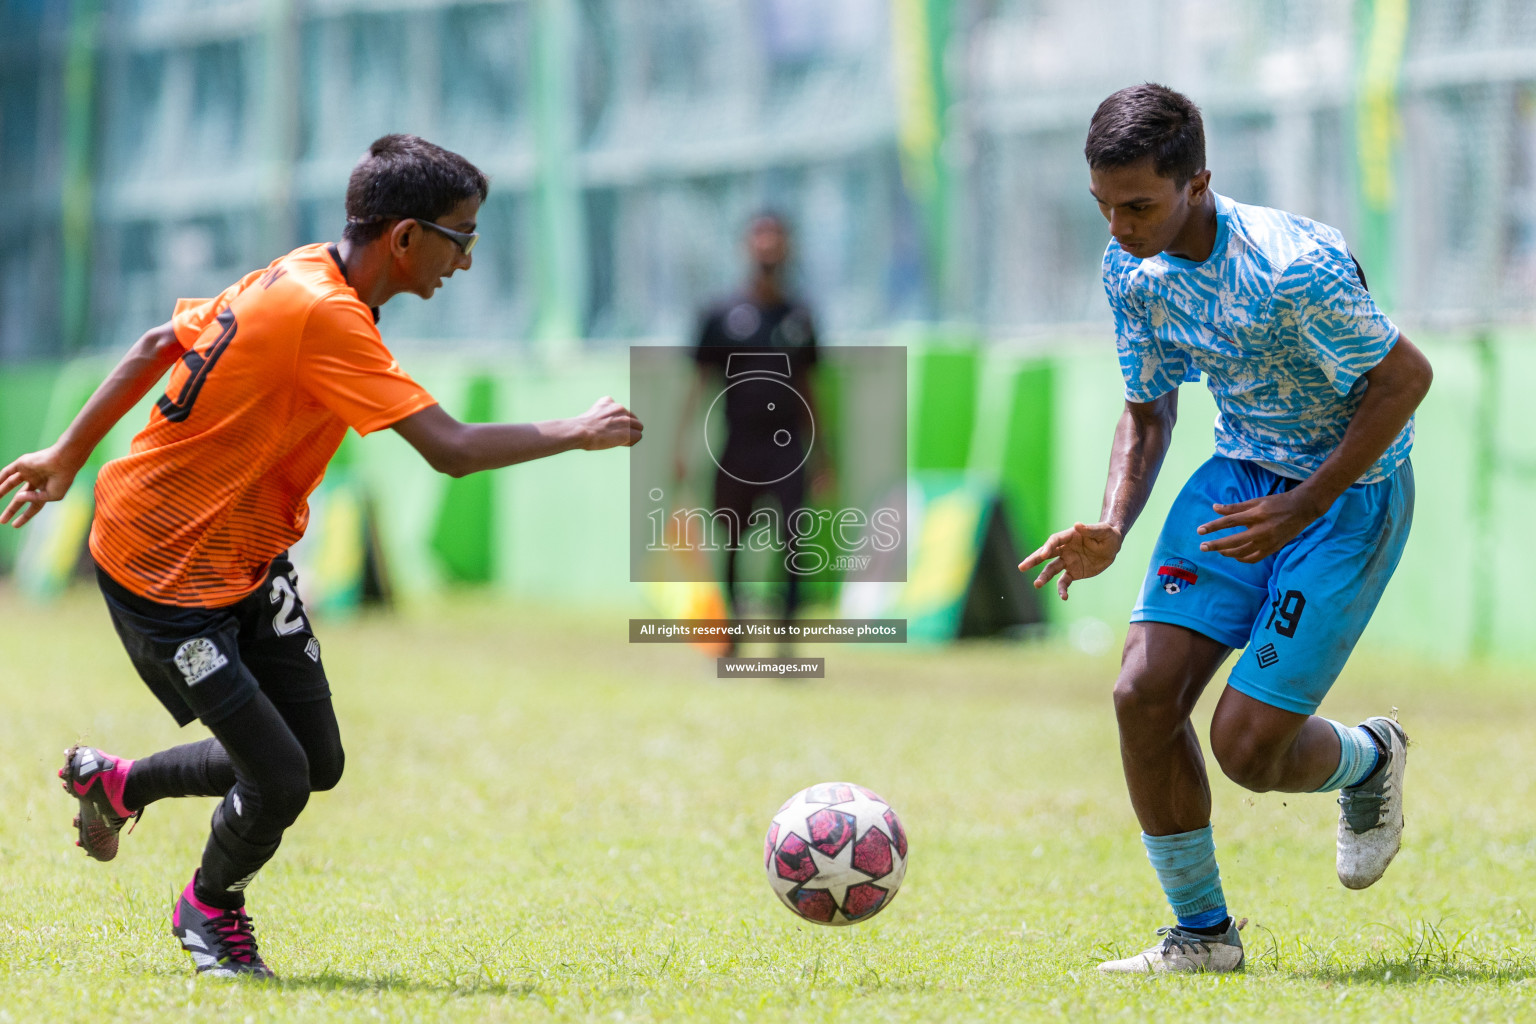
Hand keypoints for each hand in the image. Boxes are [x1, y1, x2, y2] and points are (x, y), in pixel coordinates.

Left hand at [0, 446, 81, 527]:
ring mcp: (28, 472)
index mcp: (45, 490)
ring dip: (1, 491)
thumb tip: (17, 497)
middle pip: (19, 497)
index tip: (14, 525)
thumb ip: (33, 499)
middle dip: (11, 509)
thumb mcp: (51, 496)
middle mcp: (36, 481)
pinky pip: (7, 472)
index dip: (24, 516)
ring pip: (10, 483)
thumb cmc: (61, 480)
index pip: (33, 506)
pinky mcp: (22, 463)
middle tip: (2, 520)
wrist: (63, 461)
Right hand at [576, 397, 642, 450]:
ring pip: (638, 427)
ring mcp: (625, 419)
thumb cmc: (580, 428)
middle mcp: (619, 407)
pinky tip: (620, 444)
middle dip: (626, 428)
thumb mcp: (591, 414)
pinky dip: (631, 442)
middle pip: (632, 419)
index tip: (609, 429)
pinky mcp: (628, 431)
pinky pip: (638, 436)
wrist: (581, 431)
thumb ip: (601, 416)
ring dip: (630, 435)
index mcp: (608, 401)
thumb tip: (603, 426)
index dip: (618, 422)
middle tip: (614, 436)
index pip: (621, 412)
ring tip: (617, 440)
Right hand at [1017, 521, 1122, 599]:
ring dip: (1044, 577)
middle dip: (1033, 560)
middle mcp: (1065, 549)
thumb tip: (1077, 525)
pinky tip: (1064, 597)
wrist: (1113, 546)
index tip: (1043, 554)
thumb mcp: (1102, 530)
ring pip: (1051, 569)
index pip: (1054, 541)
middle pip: (1045, 555)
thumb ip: (1090, 529)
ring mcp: (1068, 561)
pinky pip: (1064, 582)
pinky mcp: (1073, 573)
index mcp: (1069, 537)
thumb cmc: (1107, 534)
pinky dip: (1062, 590)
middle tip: (1021, 567)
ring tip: (1037, 585)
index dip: (1048, 547)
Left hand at [1196, 488, 1322, 562]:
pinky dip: (1242, 558)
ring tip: (1218, 550)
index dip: (1213, 526)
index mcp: (1257, 515)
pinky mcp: (1273, 549)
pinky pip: (1254, 558)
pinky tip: (1235, 556)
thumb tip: (1214, 508)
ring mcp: (1268, 542)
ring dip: (1227, 553)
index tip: (1199, 531)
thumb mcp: (1256, 501)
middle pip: (1233, 541)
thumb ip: (1235, 507)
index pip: (1229, 522)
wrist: (1302, 509)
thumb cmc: (1277, 502)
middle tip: (1203, 547)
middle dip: (1216, 545)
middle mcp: (1262, 530)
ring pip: (1242, 553)